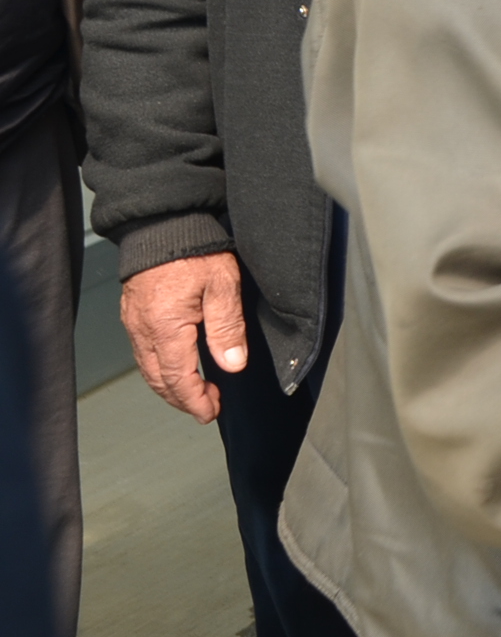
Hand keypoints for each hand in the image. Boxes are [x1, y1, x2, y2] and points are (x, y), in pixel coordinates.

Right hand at [120, 252, 246, 421]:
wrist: (163, 223)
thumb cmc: (195, 249)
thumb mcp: (223, 285)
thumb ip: (227, 327)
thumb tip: (232, 366)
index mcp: (166, 328)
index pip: (178, 379)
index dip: (195, 400)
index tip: (210, 413)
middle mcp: (143, 330)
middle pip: (159, 379)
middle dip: (182, 399)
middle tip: (206, 409)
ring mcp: (134, 322)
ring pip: (148, 368)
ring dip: (170, 386)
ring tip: (194, 394)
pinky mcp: (133, 313)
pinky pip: (144, 351)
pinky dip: (160, 367)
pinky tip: (177, 366)